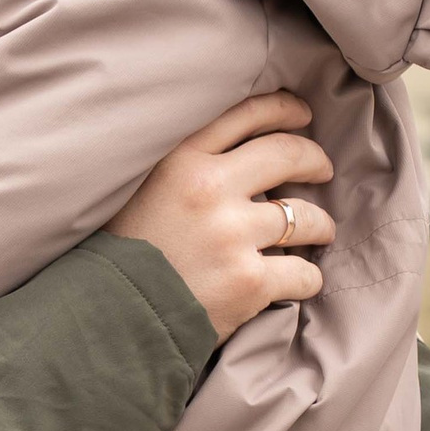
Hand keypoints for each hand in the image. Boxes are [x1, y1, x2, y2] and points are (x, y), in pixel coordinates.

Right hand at [109, 93, 334, 342]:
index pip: (246, 115)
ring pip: (305, 217)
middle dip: (314, 159)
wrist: (107, 320)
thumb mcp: (136, 190)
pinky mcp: (249, 282)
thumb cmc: (119, 256)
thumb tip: (234, 154)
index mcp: (179, 160)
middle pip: (287, 154)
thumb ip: (179, 168)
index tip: (301, 115)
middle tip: (322, 169)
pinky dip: (308, 278)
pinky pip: (303, 273)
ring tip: (319, 231)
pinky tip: (301, 280)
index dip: (283, 109)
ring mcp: (232, 236)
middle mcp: (210, 189)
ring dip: (320, 224)